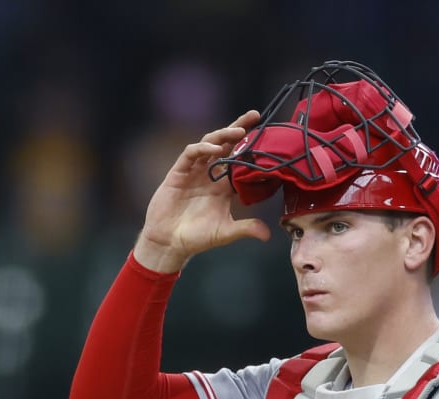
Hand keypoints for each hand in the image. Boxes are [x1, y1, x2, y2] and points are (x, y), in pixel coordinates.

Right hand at [134, 110, 270, 272]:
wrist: (169, 243)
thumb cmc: (196, 239)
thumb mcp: (225, 232)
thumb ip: (246, 229)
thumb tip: (268, 235)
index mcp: (224, 186)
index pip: (241, 160)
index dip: (252, 147)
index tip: (269, 136)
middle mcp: (210, 174)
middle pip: (227, 144)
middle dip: (239, 127)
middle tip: (255, 115)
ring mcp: (194, 171)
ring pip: (210, 143)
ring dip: (223, 134)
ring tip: (239, 131)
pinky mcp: (178, 172)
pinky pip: (191, 154)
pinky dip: (203, 148)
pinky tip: (215, 149)